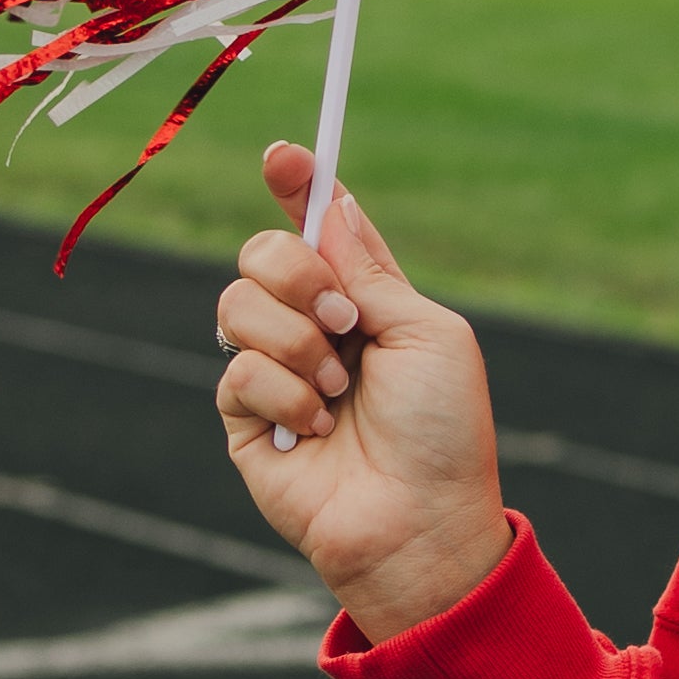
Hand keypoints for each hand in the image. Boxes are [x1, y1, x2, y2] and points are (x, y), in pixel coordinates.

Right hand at [215, 144, 511, 640]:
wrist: (419, 522)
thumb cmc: (442, 433)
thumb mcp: (426, 333)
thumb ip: (370, 271)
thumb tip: (333, 204)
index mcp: (366, 302)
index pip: (320, 229)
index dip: (299, 187)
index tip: (283, 156)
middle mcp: (314, 329)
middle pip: (260, 252)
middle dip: (298, 275)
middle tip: (345, 322)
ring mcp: (275, 371)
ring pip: (236, 303)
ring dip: (297, 343)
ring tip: (339, 393)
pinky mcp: (245, 418)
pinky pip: (237, 369)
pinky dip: (286, 395)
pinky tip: (318, 431)